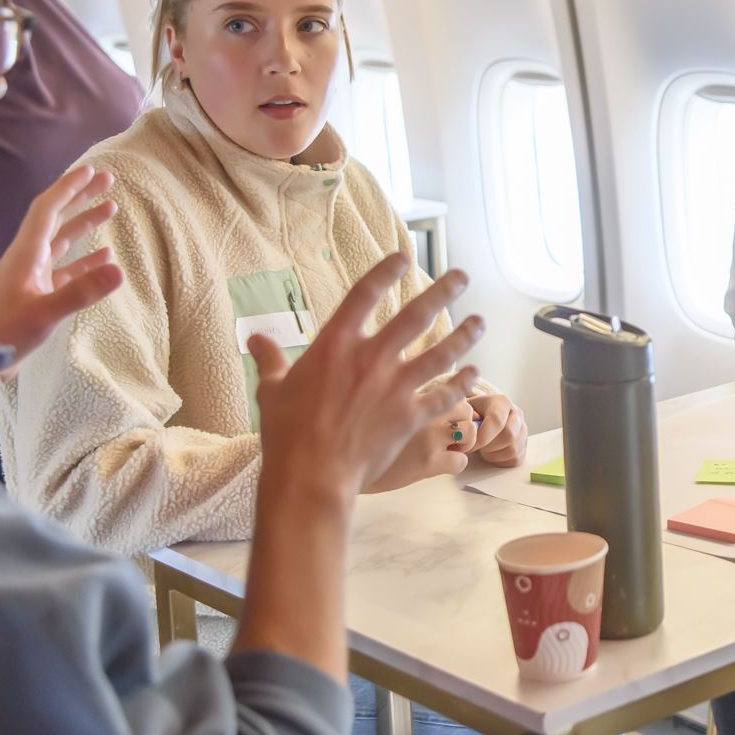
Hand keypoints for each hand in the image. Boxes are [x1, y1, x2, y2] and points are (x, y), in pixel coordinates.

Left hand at [0, 166, 122, 376]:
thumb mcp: (43, 314)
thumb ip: (81, 292)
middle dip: (81, 197)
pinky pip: (64, 269)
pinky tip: (104, 258)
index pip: (47, 210)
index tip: (90, 171)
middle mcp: (27, 259)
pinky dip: (84, 260)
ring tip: (110, 209)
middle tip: (107, 179)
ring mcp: (30, 276)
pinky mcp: (34, 294)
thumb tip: (120, 269)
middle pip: (56, 219)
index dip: (68, 188)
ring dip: (84, 224)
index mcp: (24, 255)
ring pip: (61, 241)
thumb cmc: (0, 335)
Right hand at [248, 254, 482, 500]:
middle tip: (461, 278)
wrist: (311, 475)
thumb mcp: (271, 390)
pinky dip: (461, 384)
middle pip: (415, 316)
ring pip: (440, 353)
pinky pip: (443, 396)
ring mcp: (394, 387)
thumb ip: (270, 359)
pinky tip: (473, 373)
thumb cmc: (286, 433)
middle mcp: (371, 359)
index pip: (364, 295)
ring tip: (480, 322)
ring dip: (464, 336)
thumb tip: (254, 338)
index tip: (403, 258)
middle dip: (442, 292)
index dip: (385, 272)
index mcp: (335, 345)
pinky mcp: (409, 417)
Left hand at [450, 393, 526, 466]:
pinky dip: (501, 461)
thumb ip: (463, 417)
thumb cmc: (471, 414)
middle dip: (488, 446)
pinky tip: (491, 454)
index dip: (482, 437)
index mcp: (501, 402)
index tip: (468, 445)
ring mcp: (523, 429)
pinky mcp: (525, 444)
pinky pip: (516, 458)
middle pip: (508, 435)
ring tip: (483, 450)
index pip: (497, 421)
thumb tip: (464, 430)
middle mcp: (516, 413)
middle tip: (476, 447)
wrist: (483, 416)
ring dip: (494, 455)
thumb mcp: (465, 410)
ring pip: (513, 449)